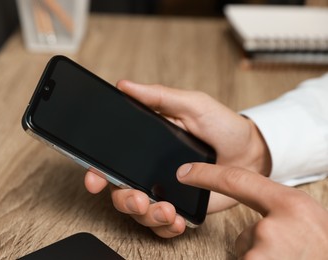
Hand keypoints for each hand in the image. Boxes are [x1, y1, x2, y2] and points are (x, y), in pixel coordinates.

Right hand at [84, 80, 270, 236]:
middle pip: (120, 192)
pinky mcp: (181, 207)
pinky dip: (165, 227)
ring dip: (147, 215)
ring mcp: (164, 190)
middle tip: (140, 199)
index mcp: (145, 146)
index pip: (113, 161)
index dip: (98, 173)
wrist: (251, 152)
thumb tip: (124, 85)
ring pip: (139, 212)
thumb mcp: (192, 104)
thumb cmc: (222, 125)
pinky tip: (176, 221)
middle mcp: (149, 170)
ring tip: (167, 210)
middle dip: (125, 200)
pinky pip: (163, 224)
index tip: (95, 181)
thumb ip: (159, 96)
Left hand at [177, 163, 327, 258]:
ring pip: (247, 256)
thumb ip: (276, 211)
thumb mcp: (308, 219)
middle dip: (260, 250)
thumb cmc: (326, 247)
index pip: (237, 181)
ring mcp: (264, 255)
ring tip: (291, 259)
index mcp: (291, 205)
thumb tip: (249, 224)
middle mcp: (274, 229)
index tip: (184, 172)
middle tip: (291, 254)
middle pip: (244, 237)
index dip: (206, 175)